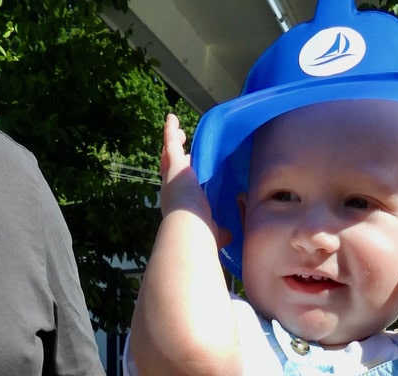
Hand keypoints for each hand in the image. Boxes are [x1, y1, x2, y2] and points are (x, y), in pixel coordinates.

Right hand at [160, 113, 225, 239]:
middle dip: (176, 159)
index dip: (185, 181)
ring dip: (174, 142)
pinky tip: (172, 118)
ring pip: (169, 155)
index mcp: (181, 205)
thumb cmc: (201, 235)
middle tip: (183, 151)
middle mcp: (172, 190)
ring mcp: (172, 176)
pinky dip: (171, 130)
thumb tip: (227, 235)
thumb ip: (220, 231)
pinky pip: (171, 142)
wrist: (189, 230)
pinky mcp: (175, 165)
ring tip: (179, 131)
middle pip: (171, 169)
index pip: (182, 189)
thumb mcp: (213, 231)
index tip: (191, 175)